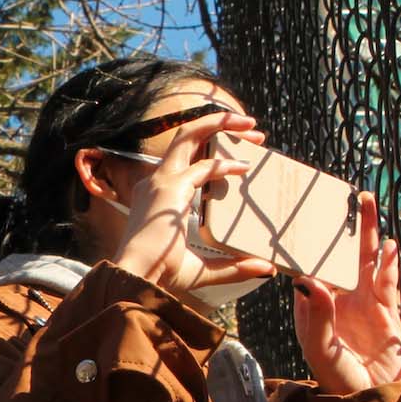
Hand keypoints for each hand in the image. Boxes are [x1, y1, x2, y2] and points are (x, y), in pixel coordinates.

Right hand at [105, 110, 275, 292]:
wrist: (135, 278)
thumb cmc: (158, 276)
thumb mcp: (202, 269)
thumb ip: (232, 266)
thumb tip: (265, 267)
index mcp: (156, 195)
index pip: (185, 161)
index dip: (215, 156)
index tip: (243, 163)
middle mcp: (155, 182)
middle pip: (185, 137)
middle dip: (218, 126)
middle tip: (252, 130)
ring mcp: (161, 182)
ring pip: (187, 135)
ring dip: (219, 124)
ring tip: (250, 125)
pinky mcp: (171, 188)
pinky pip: (203, 166)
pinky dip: (225, 164)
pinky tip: (244, 169)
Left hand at [292, 192, 400, 394]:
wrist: (372, 401)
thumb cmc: (337, 379)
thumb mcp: (321, 349)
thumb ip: (317, 317)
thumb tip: (310, 280)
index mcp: (312, 306)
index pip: (307, 266)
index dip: (306, 242)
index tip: (302, 214)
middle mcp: (337, 298)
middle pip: (339, 255)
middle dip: (341, 226)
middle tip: (344, 194)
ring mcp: (363, 302)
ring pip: (365, 260)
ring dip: (367, 233)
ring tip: (366, 202)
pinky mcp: (387, 310)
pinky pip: (387, 280)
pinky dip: (389, 262)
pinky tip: (388, 245)